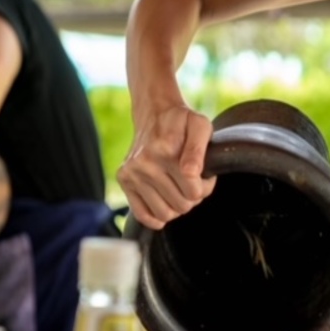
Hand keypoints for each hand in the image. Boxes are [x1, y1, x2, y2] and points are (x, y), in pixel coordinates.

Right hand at [117, 104, 216, 229]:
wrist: (155, 113)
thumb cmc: (182, 122)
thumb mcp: (200, 126)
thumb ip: (198, 149)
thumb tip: (191, 173)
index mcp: (165, 151)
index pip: (194, 192)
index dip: (205, 187)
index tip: (204, 176)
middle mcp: (144, 164)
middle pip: (182, 206)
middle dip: (193, 197)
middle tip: (192, 182)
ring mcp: (132, 173)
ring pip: (165, 214)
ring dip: (177, 206)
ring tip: (179, 189)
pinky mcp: (124, 180)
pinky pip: (142, 216)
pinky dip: (157, 217)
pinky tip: (165, 202)